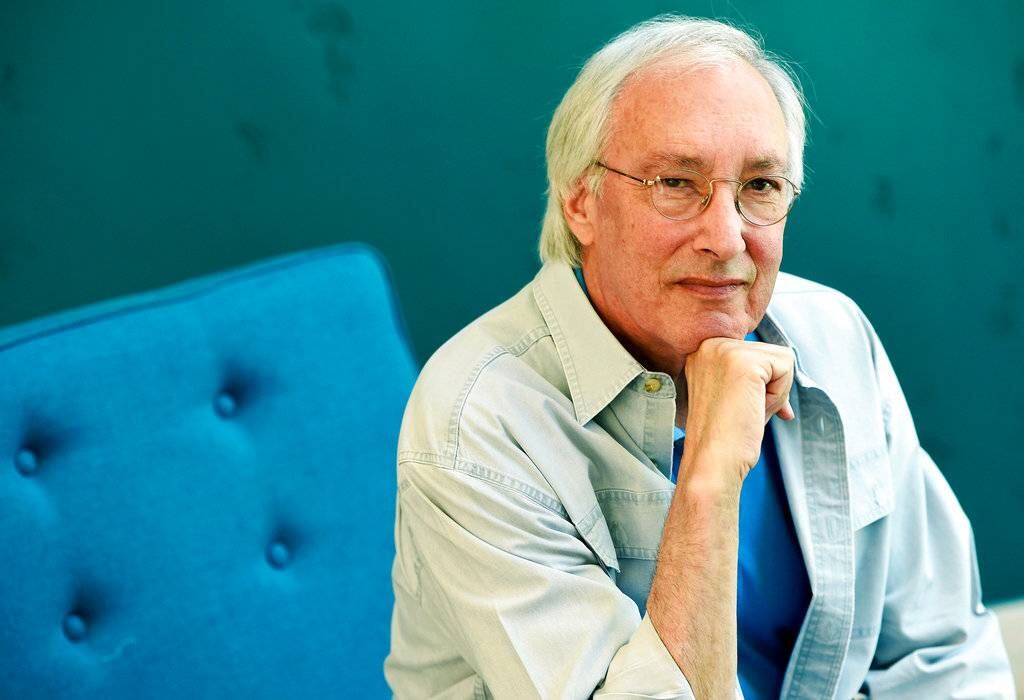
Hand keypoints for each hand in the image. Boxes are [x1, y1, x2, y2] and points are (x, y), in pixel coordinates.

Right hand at [680, 337, 795, 483]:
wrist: (712, 462)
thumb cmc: (723, 438)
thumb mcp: (733, 394)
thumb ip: (752, 375)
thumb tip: (786, 363)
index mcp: (704, 353)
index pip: (756, 352)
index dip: (764, 383)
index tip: (751, 407)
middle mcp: (710, 345)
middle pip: (770, 353)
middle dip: (770, 387)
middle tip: (744, 412)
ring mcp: (724, 350)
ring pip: (782, 359)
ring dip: (775, 391)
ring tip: (746, 411)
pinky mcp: (743, 361)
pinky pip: (786, 367)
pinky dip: (779, 394)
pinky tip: (754, 409)